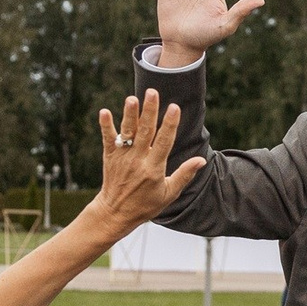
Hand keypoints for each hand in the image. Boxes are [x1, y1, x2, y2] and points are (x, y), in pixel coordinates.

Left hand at [91, 90, 204, 231]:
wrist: (115, 213)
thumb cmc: (145, 205)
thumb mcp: (169, 193)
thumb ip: (184, 175)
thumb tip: (202, 160)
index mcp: (154, 169)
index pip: (164, 142)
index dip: (170, 124)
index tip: (174, 108)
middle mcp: (138, 161)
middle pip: (145, 132)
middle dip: (149, 111)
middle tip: (152, 92)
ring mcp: (122, 158)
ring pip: (127, 133)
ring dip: (129, 115)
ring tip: (131, 98)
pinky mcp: (110, 157)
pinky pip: (108, 139)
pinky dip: (106, 126)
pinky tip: (104, 112)